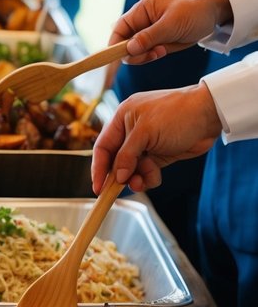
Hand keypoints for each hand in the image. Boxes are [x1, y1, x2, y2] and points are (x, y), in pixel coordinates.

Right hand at [91, 85, 221, 193]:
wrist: (210, 114)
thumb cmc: (176, 114)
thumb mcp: (146, 133)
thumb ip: (127, 155)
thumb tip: (117, 176)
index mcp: (122, 118)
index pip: (103, 147)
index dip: (98, 168)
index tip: (98, 187)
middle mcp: (131, 131)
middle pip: (116, 160)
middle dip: (118, 176)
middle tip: (116, 192)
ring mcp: (146, 144)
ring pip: (132, 168)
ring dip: (135, 178)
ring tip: (140, 183)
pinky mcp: (159, 154)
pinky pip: (147, 171)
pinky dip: (148, 177)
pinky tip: (154, 177)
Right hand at [108, 0, 232, 63]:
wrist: (217, 11)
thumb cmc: (194, 9)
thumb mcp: (171, 23)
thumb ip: (149, 37)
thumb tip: (128, 49)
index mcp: (142, 10)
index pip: (120, 29)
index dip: (115, 44)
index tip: (115, 58)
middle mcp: (144, 21)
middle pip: (126, 42)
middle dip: (135, 52)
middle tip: (151, 54)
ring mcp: (152, 31)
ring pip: (138, 50)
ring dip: (146, 55)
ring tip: (161, 51)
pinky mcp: (160, 40)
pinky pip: (150, 52)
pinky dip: (154, 55)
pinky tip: (164, 51)